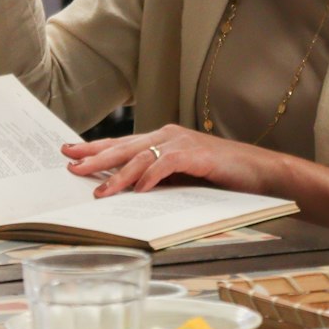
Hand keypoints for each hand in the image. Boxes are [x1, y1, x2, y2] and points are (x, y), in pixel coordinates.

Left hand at [62, 127, 284, 199]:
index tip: (69, 153)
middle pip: (124, 146)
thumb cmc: (221, 177)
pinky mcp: (198, 155)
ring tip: (99, 192)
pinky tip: (139, 190)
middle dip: (95, 157)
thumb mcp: (182, 178)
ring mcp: (183, 143)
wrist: (260, 173)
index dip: (95, 148)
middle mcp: (169, 136)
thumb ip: (157, 179)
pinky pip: (168, 164)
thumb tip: (125, 192)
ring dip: (119, 175)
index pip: (122, 143)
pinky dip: (152, 176)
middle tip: (70, 166)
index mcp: (163, 140)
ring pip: (142, 156)